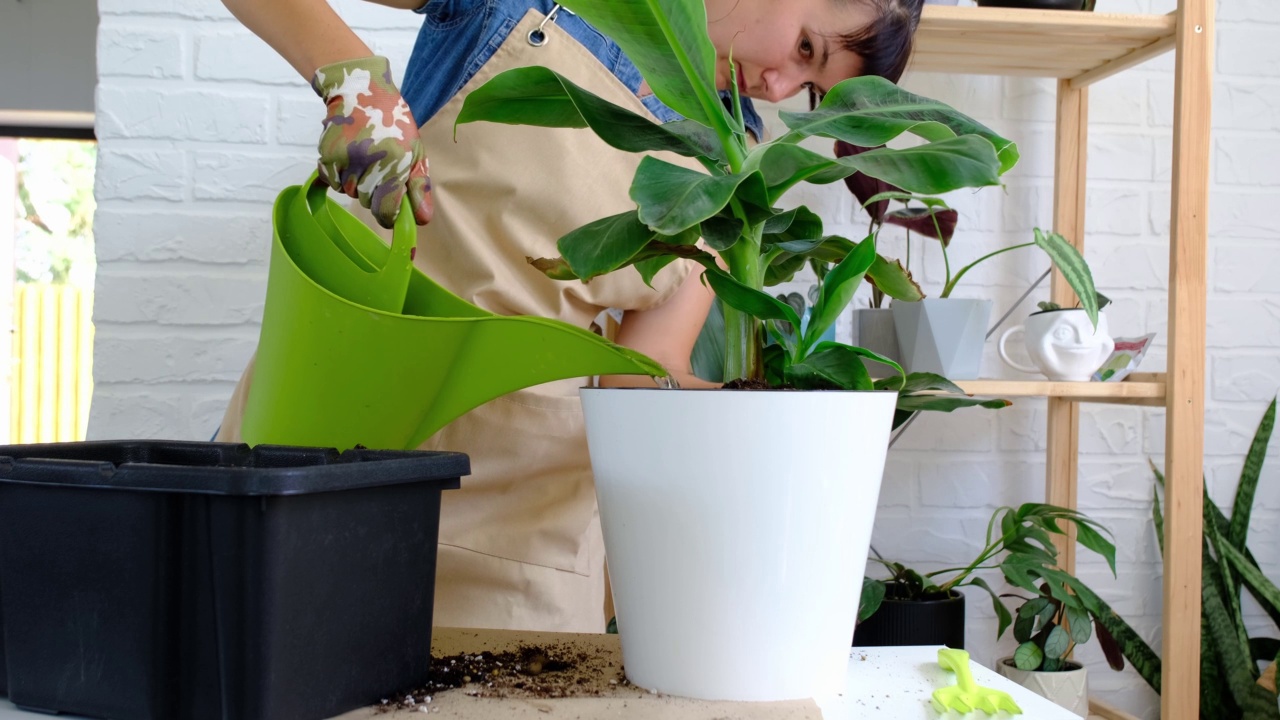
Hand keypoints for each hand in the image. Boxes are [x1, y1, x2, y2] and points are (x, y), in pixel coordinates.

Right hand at [311, 55, 431, 227]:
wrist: (362, 91)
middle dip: (374, 193)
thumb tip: (422, 220)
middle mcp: (370, 163)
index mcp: (396, 164)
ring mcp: (347, 159)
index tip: (390, 212)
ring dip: (356, 183)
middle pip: (367, 202)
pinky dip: (339, 175)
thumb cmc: (394, 124)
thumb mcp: (416, 153)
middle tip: (378, 168)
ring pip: (349, 193)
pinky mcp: (328, 155)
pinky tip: (348, 156)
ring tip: (364, 158)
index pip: (386, 212)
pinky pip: (332, 182)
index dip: (388, 216)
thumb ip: (419, 188)